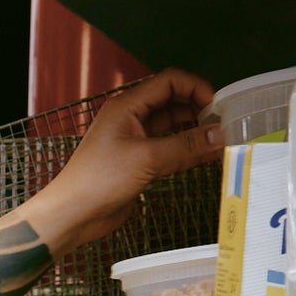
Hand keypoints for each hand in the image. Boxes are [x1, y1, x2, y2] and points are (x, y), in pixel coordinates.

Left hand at [24, 68, 222, 258]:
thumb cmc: (98, 180)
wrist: (74, 214)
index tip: (217, 105)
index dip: (196, 88)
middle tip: (222, 125)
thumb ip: (186, 146)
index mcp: (127, 106)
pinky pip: (168, 150)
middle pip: (173, 102)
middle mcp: (131, 119)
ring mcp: (134, 141)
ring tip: (219, 141)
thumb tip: (219, 136)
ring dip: (194, 132)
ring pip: (172, 128)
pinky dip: (186, 151)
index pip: (170, 82)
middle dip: (198, 110)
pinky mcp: (138, 162)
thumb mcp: (147, 158)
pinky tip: (205, 157)